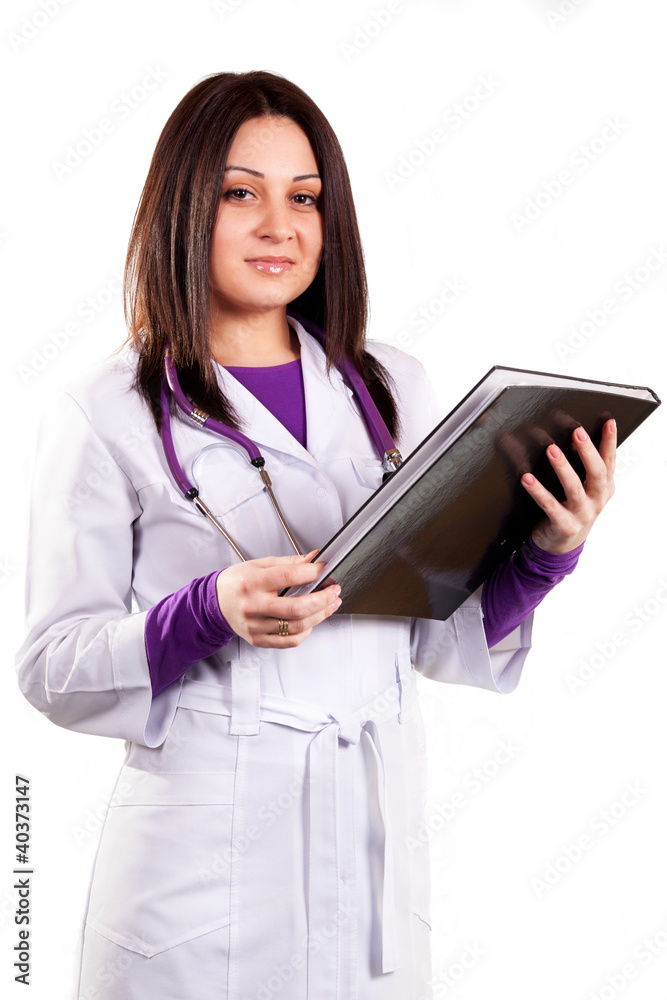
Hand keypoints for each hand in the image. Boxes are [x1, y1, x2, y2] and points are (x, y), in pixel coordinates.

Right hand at [215, 549, 340, 647]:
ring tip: (330, 605)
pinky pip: (288, 642)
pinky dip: (305, 632)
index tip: (324, 570)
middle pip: (296, 607)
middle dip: (323, 599)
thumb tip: (314, 559)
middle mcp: (253, 606)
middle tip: (334, 591)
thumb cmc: (237, 582)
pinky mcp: (258, 640)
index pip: (288, 576)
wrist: (215, 603)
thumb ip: (288, 563)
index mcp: (252, 583)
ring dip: (320, 616)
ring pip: (296, 627)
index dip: (312, 573)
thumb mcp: (259, 565)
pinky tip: (312, 622)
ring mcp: (255, 626)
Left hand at [521, 418, 616, 553]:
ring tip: (551, 449)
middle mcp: (596, 501)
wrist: (562, 545)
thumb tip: (575, 433)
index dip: (610, 442)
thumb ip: (585, 467)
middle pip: (596, 473)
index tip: (608, 421)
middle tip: (577, 431)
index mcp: (604, 488)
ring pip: (574, 488)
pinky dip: (538, 491)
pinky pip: (550, 506)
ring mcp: (582, 515)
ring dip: (562, 467)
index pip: (609, 461)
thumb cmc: (572, 509)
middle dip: (588, 451)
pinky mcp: (564, 525)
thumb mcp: (586, 489)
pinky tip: (527, 479)